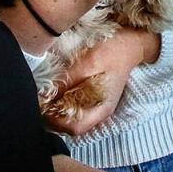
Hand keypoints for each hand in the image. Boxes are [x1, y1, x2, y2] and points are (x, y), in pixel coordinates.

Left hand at [45, 26, 159, 135]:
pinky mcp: (94, 98)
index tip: (43, 105)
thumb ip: (69, 79)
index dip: (56, 121)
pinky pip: (76, 109)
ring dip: (57, 111)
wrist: (130, 43)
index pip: (75, 128)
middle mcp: (99, 111)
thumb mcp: (89, 62)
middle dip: (54, 118)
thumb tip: (48, 93)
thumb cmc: (112, 51)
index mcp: (101, 108)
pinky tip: (58, 92)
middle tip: (41, 101)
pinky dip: (63, 104)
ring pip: (72, 119)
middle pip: (72, 127)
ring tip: (47, 96)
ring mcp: (97, 105)